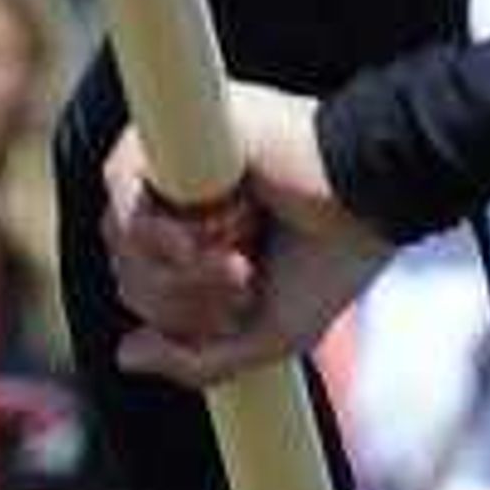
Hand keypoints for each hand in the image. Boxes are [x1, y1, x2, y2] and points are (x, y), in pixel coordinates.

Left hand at [104, 90, 386, 390]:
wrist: (368, 200)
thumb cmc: (330, 263)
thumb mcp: (265, 335)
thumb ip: (196, 358)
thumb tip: (125, 356)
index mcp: (198, 243)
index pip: (143, 290)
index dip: (176, 320)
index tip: (239, 311)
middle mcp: (180, 201)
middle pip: (127, 269)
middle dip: (179, 303)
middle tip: (245, 283)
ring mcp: (175, 163)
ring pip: (121, 238)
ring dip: (177, 274)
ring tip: (238, 264)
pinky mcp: (176, 130)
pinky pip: (122, 190)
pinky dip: (156, 235)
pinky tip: (201, 242)